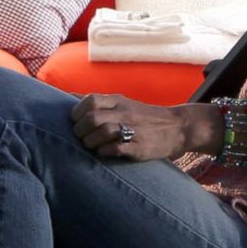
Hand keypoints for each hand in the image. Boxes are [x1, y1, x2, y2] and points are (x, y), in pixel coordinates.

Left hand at [70, 93, 192, 162]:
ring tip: (91, 146)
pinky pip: (116, 148)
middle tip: (81, 137)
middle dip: (80, 130)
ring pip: (102, 132)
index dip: (78, 112)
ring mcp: (133, 130)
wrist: (178, 127)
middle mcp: (125, 113)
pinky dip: (104, 151)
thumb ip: (98, 102)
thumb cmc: (144, 117)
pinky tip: (104, 152)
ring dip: (90, 142)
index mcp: (119, 101)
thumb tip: (69, 95)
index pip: (90, 100)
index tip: (76, 122)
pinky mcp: (140, 147)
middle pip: (92, 118)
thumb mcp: (123, 103)